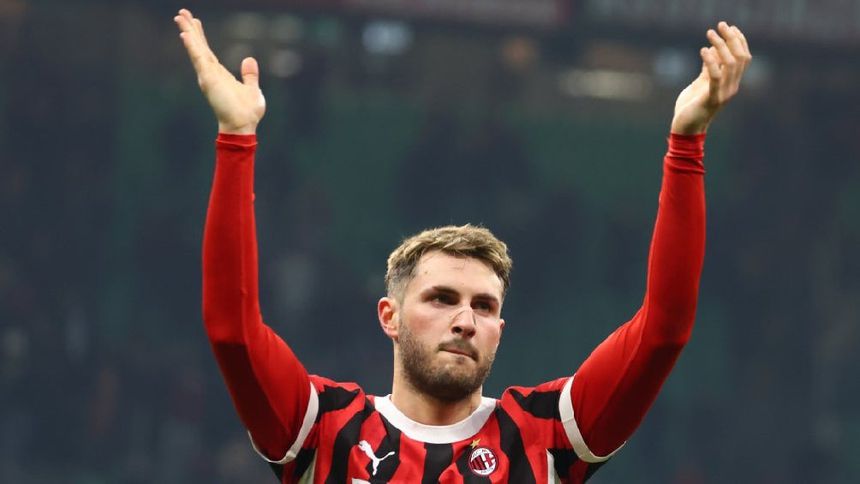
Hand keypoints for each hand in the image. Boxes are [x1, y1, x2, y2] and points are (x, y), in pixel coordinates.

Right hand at [174, 8, 265, 133]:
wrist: (243, 126)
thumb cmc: (247, 112)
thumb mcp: (252, 88)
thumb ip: (249, 75)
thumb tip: (249, 59)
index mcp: (220, 74)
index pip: (208, 51)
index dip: (201, 37)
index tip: (195, 22)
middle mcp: (211, 73)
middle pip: (199, 47)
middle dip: (190, 29)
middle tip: (181, 13)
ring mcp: (208, 76)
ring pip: (196, 50)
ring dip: (188, 33)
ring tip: (179, 17)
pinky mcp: (208, 80)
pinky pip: (199, 60)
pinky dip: (192, 47)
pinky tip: (185, 35)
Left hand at [671, 22, 751, 134]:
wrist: (684, 130)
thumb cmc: (690, 107)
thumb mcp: (699, 84)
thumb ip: (707, 70)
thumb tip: (710, 51)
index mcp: (731, 83)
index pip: (743, 59)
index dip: (740, 41)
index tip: (731, 28)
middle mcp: (732, 87)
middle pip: (740, 58)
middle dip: (732, 39)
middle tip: (721, 25)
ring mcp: (724, 94)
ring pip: (730, 64)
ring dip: (720, 45)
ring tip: (709, 33)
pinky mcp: (712, 99)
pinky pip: (715, 77)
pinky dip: (711, 61)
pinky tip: (703, 50)